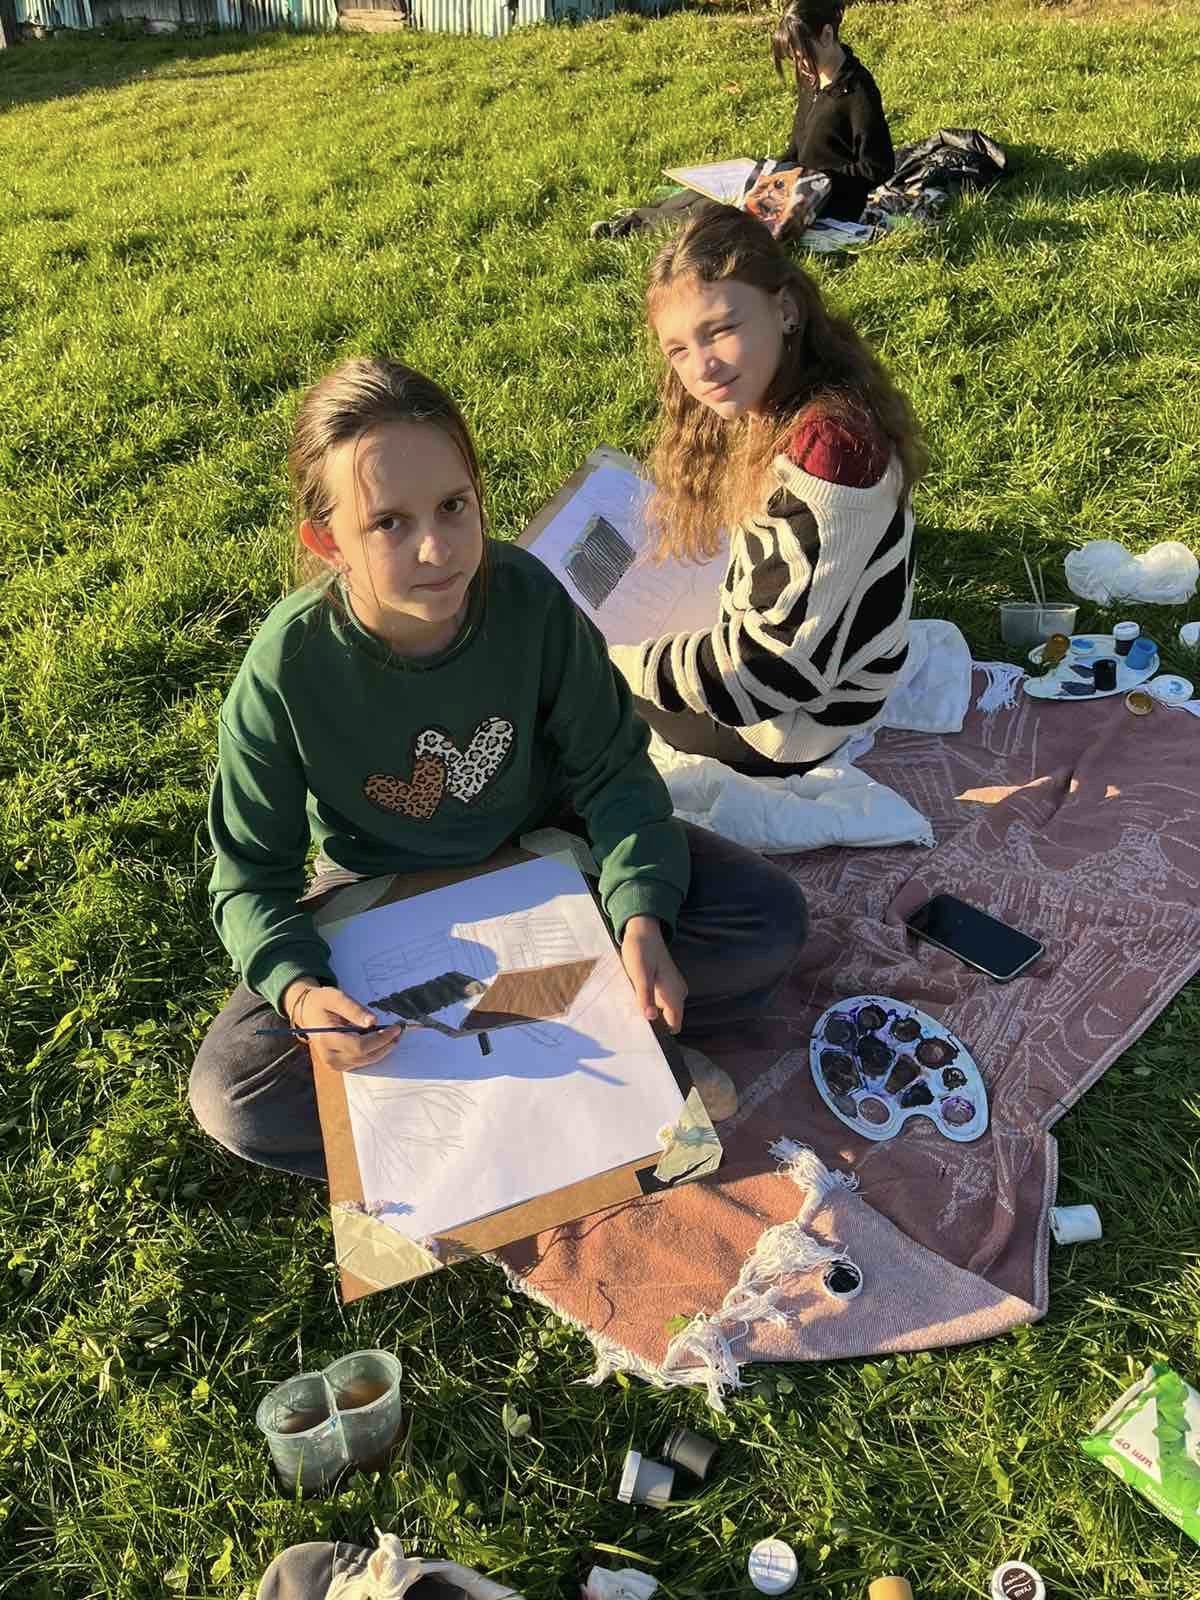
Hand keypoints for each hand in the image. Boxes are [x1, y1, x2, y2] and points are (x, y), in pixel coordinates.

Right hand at [283, 980, 403, 1073]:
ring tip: (395, 1036)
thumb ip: (354, 1010)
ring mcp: (333, 1063)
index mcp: (326, 1038)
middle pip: (364, 1056)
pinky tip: (383, 1041)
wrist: (308, 1012)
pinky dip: (374, 1053)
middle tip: (399, 1031)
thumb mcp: (336, 997)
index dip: (380, 1039)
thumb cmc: (322, 1002)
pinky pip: (361, 1062)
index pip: (359, 1046)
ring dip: (382, 1050)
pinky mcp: (338, 1065)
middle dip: (385, 1044)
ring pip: (365, 1061)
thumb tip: (374, 1022)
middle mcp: (329, 1055)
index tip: (396, 1028)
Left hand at [620, 915, 687, 1033]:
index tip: (644, 1031)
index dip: (661, 1032)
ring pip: (663, 1010)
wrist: (643, 931)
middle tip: (633, 1012)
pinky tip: (637, 993)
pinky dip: (649, 1001)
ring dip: (649, 1010)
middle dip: (652, 1020)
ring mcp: (674, 988)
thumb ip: (645, 997)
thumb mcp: (639, 975)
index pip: (674, 1026)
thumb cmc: (641, 951)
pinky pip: (661, 1001)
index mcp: (674, 994)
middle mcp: (679, 993)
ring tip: (633, 1001)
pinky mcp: (668, 984)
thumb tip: (650, 1018)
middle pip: (668, 1020)